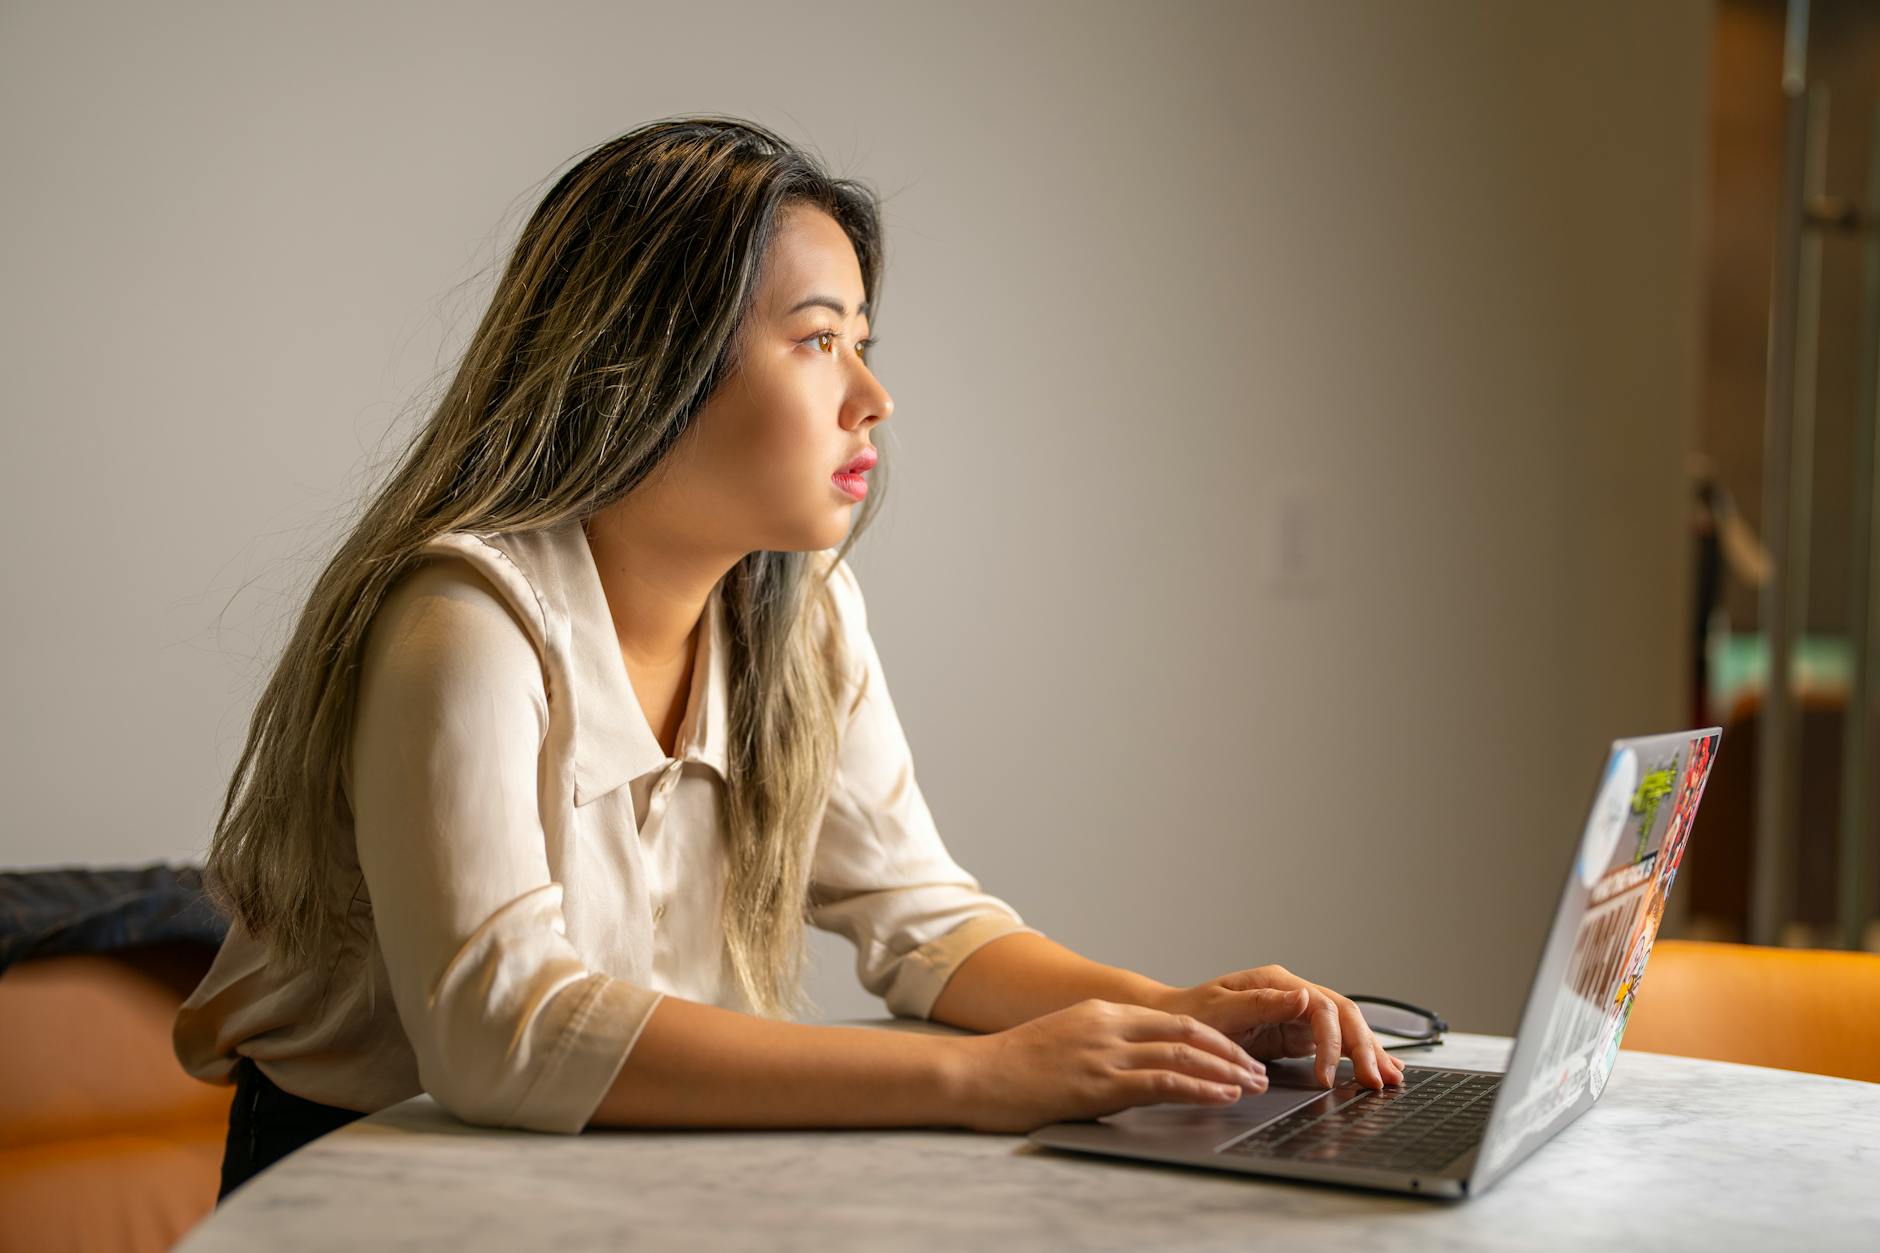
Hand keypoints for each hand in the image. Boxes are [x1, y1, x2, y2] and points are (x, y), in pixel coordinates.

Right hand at [948, 997, 1286, 1134]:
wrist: (971, 1074)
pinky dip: (1198, 1087)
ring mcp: (1103, 1052)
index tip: (1239, 1056)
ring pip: (1181, 1054)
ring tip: (1253, 1086)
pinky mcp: (1097, 1083)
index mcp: (1102, 1013)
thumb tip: (1131, 1070)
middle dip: (1230, 1053)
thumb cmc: (1011, 1067)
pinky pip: (1160, 1081)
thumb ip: (1100, 1047)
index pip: (1173, 1021)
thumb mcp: (1064, 1042)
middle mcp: (1108, 1025)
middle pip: (1187, 1032)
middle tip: (1259, 1072)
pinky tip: (1221, 1096)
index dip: (1213, 1039)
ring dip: (1225, 1071)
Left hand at [1153, 965, 1405, 1090]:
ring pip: (1345, 1028)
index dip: (1331, 1042)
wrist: (1171, 1024)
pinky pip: (1333, 1043)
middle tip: (1378, 1082)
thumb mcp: (1220, 1011)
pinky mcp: (1295, 1033)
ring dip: (1370, 1051)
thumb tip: (1303, 997)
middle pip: (1343, 1015)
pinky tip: (1376, 1068)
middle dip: (1365, 1048)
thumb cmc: (1189, 1016)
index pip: (1321, 1007)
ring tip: (1393, 1078)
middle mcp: (1292, 994)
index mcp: (1276, 982)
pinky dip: (1355, 1056)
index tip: (1327, 1076)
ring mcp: (1296, 1013)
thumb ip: (1262, 1004)